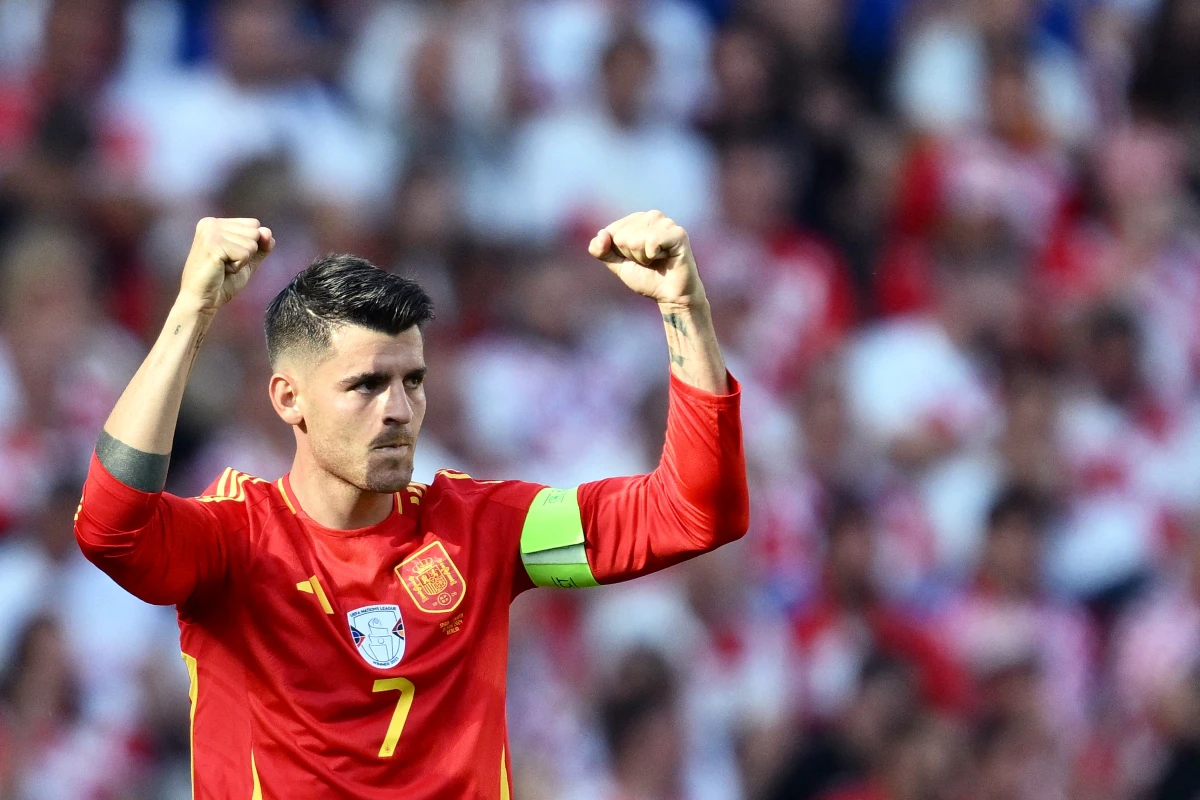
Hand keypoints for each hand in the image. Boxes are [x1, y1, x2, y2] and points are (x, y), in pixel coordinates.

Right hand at [178, 217, 273, 312]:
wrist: (203, 300)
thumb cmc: (222, 281)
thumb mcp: (247, 260)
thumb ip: (260, 245)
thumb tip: (268, 231)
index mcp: (216, 222)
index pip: (254, 224)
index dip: (250, 246)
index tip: (229, 257)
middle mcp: (211, 222)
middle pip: (255, 232)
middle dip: (247, 253)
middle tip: (225, 264)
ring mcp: (211, 231)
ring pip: (251, 243)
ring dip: (242, 261)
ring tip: (223, 267)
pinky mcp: (213, 244)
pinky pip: (245, 254)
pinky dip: (237, 267)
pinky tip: (221, 270)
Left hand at [588, 210, 704, 307]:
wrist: (670, 295)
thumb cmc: (646, 278)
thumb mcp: (617, 264)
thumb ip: (601, 251)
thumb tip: (601, 234)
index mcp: (636, 220)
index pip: (610, 232)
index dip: (620, 253)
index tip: (636, 259)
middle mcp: (652, 216)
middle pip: (622, 237)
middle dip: (632, 256)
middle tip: (649, 262)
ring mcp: (666, 223)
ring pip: (635, 240)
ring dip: (643, 258)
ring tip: (657, 260)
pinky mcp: (678, 233)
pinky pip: (652, 242)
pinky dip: (654, 257)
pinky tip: (666, 258)